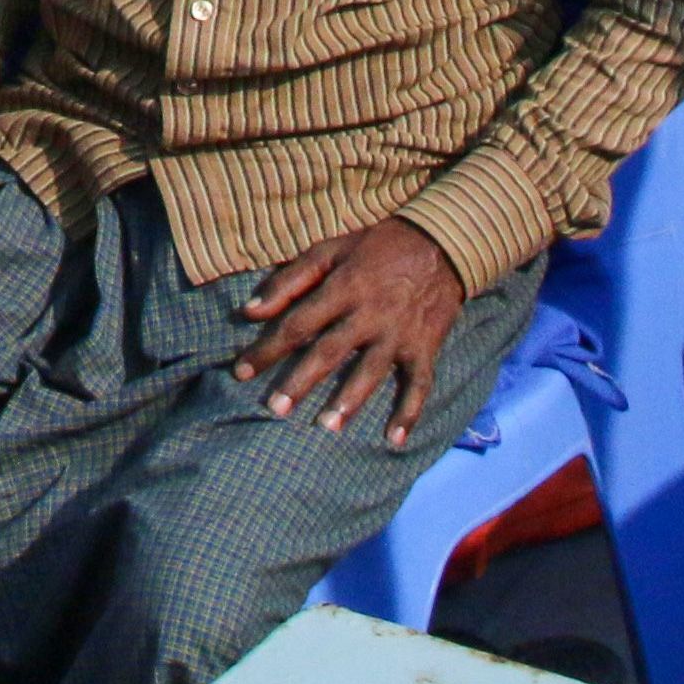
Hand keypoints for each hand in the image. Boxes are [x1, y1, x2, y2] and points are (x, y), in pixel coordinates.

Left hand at [235, 219, 470, 449]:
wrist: (441, 243)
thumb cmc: (377, 246)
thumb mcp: (330, 249)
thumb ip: (289, 280)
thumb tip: (250, 310)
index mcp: (343, 288)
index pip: (297, 324)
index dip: (268, 348)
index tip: (241, 373)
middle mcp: (369, 314)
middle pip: (330, 352)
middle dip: (301, 381)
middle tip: (276, 409)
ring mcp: (399, 333)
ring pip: (371, 371)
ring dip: (350, 400)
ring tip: (327, 426)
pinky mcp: (424, 346)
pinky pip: (419, 383)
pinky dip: (409, 412)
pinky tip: (395, 439)